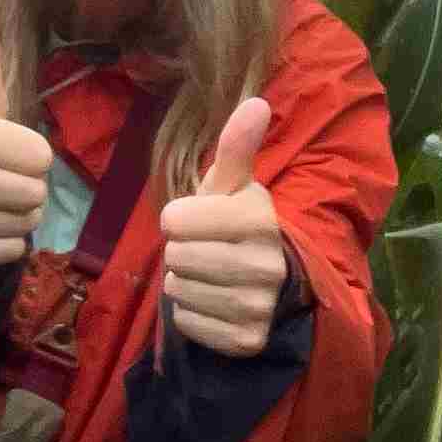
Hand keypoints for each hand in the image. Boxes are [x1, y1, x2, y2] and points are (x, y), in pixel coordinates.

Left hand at [157, 97, 285, 362]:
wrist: (268, 281)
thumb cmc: (234, 223)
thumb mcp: (231, 185)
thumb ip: (236, 146)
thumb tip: (255, 100)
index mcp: (259, 218)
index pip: (174, 220)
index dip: (177, 219)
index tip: (199, 221)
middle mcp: (266, 264)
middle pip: (175, 257)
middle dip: (180, 252)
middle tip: (205, 250)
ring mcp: (259, 306)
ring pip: (178, 290)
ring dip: (183, 283)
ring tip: (209, 275)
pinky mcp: (247, 341)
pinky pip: (187, 323)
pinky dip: (191, 315)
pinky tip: (213, 304)